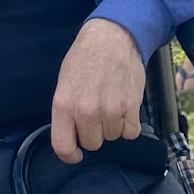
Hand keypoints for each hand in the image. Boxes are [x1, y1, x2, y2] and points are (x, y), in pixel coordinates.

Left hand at [50, 18, 146, 164]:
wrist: (112, 38)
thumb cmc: (85, 58)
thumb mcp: (64, 83)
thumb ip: (66, 111)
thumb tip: (71, 135)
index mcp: (64, 105)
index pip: (63, 146)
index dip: (69, 155)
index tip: (76, 154)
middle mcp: (86, 111)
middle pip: (92, 144)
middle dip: (94, 132)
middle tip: (96, 113)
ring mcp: (109, 110)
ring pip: (112, 138)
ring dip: (112, 126)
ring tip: (110, 103)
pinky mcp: (131, 107)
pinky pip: (131, 133)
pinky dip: (129, 124)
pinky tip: (124, 107)